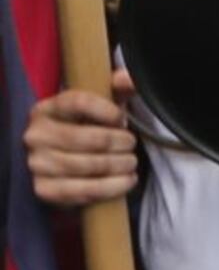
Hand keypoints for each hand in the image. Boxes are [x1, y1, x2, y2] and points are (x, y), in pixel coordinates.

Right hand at [27, 79, 140, 205]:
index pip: (78, 102)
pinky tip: (126, 181)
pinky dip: (111, 187)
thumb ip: (118, 87)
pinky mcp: (43, 189)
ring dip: (119, 165)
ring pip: (87, 166)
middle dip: (120, 143)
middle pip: (87, 138)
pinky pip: (82, 191)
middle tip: (132, 145)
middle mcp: (35, 135)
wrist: (70, 162)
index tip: (122, 118)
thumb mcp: (103, 105)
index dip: (107, 110)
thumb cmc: (89, 128)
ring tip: (131, 163)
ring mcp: (36, 164)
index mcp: (47, 109)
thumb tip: (128, 79)